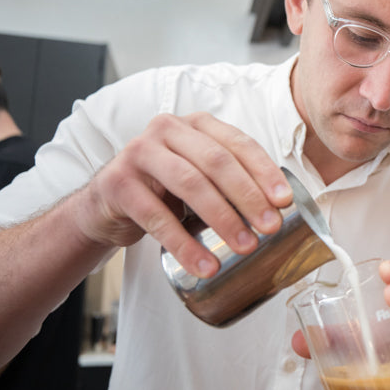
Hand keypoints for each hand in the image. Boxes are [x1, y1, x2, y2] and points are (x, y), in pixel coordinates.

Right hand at [72, 112, 292, 277]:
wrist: (105, 205)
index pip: (238, 143)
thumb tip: (280, 211)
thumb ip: (229, 181)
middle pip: (216, 161)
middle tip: (270, 227)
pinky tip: (204, 265)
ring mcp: (139, 153)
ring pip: (190, 183)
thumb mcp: (198, 176)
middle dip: (248, 196)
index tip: (285, 201)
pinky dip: (184, 245)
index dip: (264, 171)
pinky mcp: (117, 183)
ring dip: (222, 218)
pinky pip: (157, 217)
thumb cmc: (163, 191)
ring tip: (245, 247)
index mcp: (195, 125)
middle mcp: (167, 130)